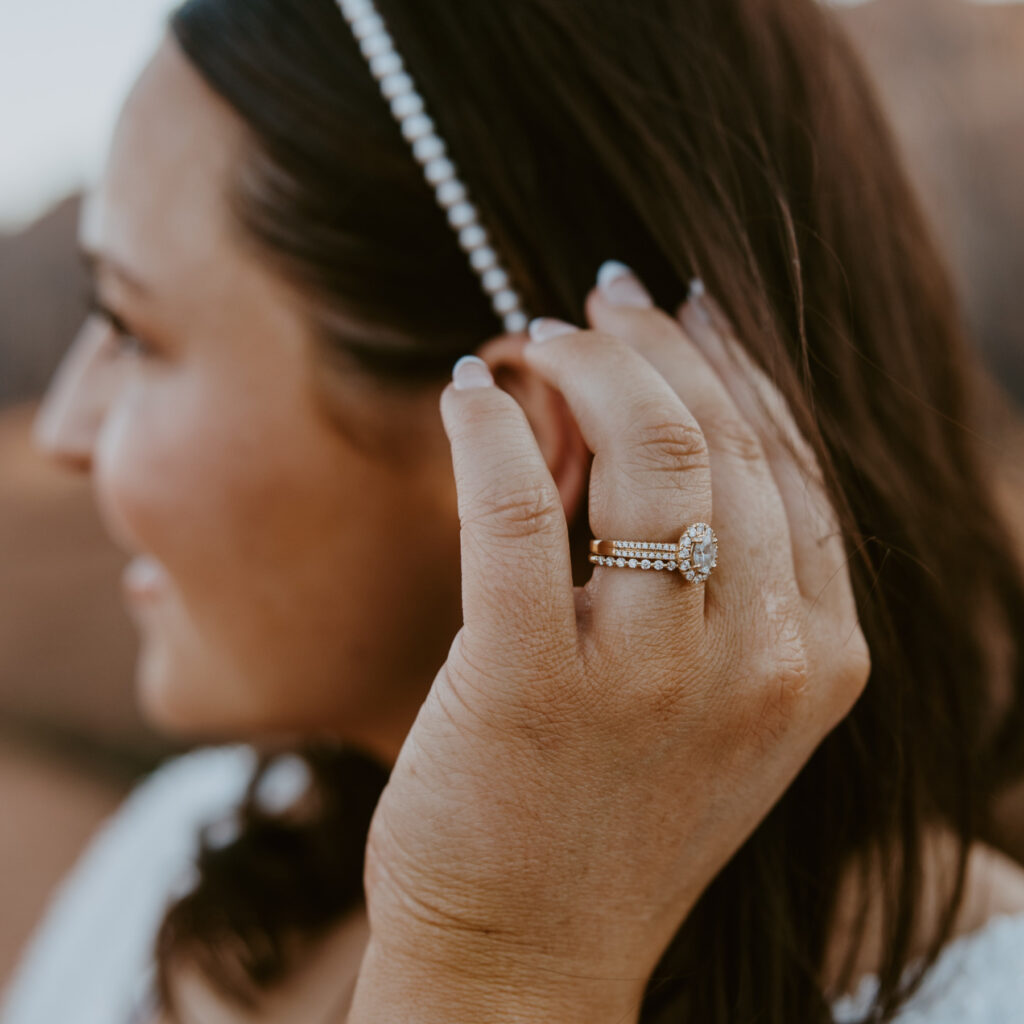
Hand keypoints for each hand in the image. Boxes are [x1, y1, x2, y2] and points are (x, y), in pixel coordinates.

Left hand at [347, 268, 869, 1023]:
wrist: (528, 955)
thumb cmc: (609, 817)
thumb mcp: (705, 701)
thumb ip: (700, 567)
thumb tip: (630, 416)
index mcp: (819, 659)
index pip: (794, 464)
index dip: (738, 367)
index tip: (689, 313)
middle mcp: (762, 660)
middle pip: (728, 439)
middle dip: (662, 345)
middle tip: (604, 301)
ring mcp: (655, 674)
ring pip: (652, 452)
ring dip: (592, 365)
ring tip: (542, 330)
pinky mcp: (536, 684)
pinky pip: (521, 510)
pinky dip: (490, 430)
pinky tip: (468, 391)